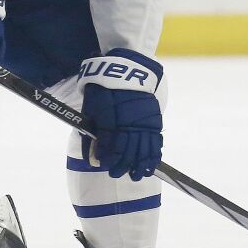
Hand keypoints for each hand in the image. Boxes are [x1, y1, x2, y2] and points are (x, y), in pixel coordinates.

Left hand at [78, 49, 163, 179]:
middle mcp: (129, 125)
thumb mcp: (92, 109)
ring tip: (136, 176)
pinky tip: (150, 166)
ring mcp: (143, 123)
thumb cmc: (103, 90)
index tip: (104, 165)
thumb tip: (93, 158)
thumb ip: (93, 134)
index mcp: (112, 122)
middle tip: (116, 174)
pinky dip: (153, 156)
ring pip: (143, 150)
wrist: (126, 71)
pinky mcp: (154, 121)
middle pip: (127, 152)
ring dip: (139, 165)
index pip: (111, 148)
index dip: (108, 160)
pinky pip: (155, 143)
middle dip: (121, 166)